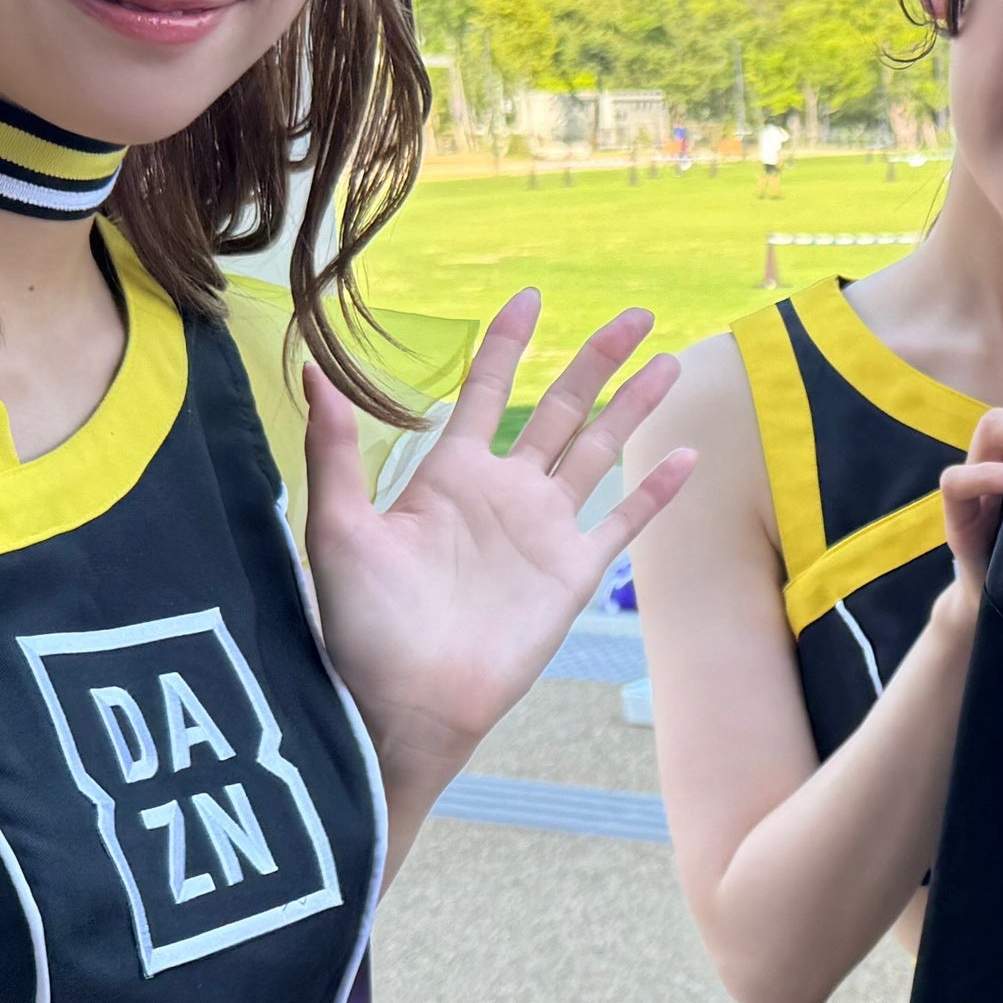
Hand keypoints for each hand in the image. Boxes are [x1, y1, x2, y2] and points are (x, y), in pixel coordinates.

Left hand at [305, 294, 697, 779]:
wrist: (405, 703)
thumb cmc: (363, 625)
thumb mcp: (338, 527)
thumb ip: (336, 450)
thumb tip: (314, 372)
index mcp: (451, 475)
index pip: (488, 391)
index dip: (509, 344)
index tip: (530, 298)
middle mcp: (505, 494)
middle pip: (563, 408)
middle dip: (598, 360)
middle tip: (636, 314)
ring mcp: (544, 531)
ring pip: (601, 450)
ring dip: (635, 406)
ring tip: (670, 361)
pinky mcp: (572, 573)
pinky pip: (623, 521)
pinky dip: (656, 489)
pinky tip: (688, 455)